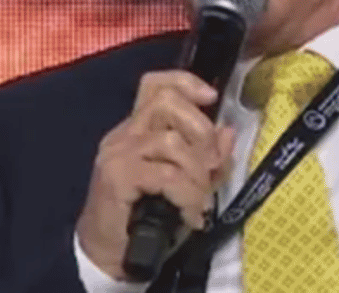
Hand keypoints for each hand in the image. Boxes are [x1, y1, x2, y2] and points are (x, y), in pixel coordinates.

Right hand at [76, 70, 235, 279]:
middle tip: (211, 165)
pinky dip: (187, 194)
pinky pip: (166, 174)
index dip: (185, 82)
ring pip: (171, 141)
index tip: (211, 97)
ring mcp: (118, 154)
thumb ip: (208, 160)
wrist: (110, 256)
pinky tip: (191, 215)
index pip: (155, 85)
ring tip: (200, 200)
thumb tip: (228, 132)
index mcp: (138, 130)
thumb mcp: (187, 186)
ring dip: (196, 172)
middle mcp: (125, 134)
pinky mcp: (117, 176)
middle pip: (166, 102)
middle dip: (201, 130)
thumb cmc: (147, 220)